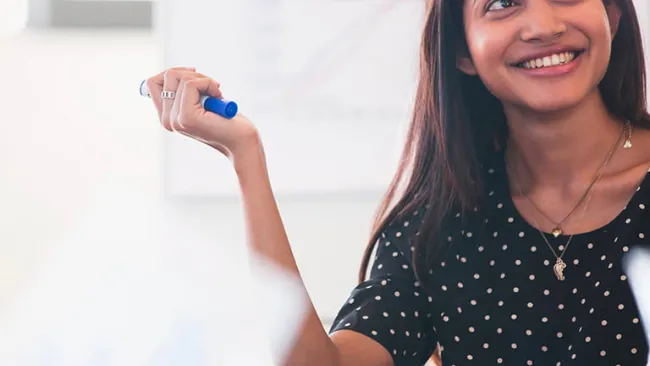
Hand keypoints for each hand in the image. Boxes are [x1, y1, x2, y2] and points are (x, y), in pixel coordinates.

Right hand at [145, 67, 259, 158]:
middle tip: (211, 87)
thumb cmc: (226, 119)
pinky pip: (191, 84)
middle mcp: (167, 120)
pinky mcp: (187, 117)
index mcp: (167, 116)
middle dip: (192, 74)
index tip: (195, 78)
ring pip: (180, 77)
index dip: (176, 73)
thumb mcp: (201, 100)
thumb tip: (175, 71)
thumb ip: (184, 91)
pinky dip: (209, 84)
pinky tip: (219, 98)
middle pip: (167, 75)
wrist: (241, 140)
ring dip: (203, 79)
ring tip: (215, 94)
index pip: (152, 82)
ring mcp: (175, 119)